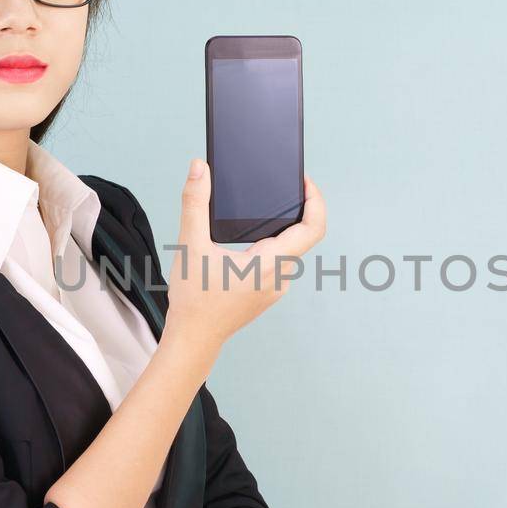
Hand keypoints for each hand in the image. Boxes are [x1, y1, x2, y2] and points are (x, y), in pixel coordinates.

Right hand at [164, 159, 326, 347]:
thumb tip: (199, 168)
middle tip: (284, 187)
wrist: (194, 339)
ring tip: (266, 208)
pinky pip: (279, 262)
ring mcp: (276, 288)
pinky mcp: (267, 293)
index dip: (316, 201)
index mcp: (270, 264)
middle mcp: (280, 277)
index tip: (305, 183)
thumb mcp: (190, 245)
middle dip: (296, 209)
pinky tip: (252, 238)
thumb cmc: (194, 301)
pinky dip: (273, 244)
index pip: (312, 228)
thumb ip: (194, 203)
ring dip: (283, 228)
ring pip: (290, 250)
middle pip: (302, 236)